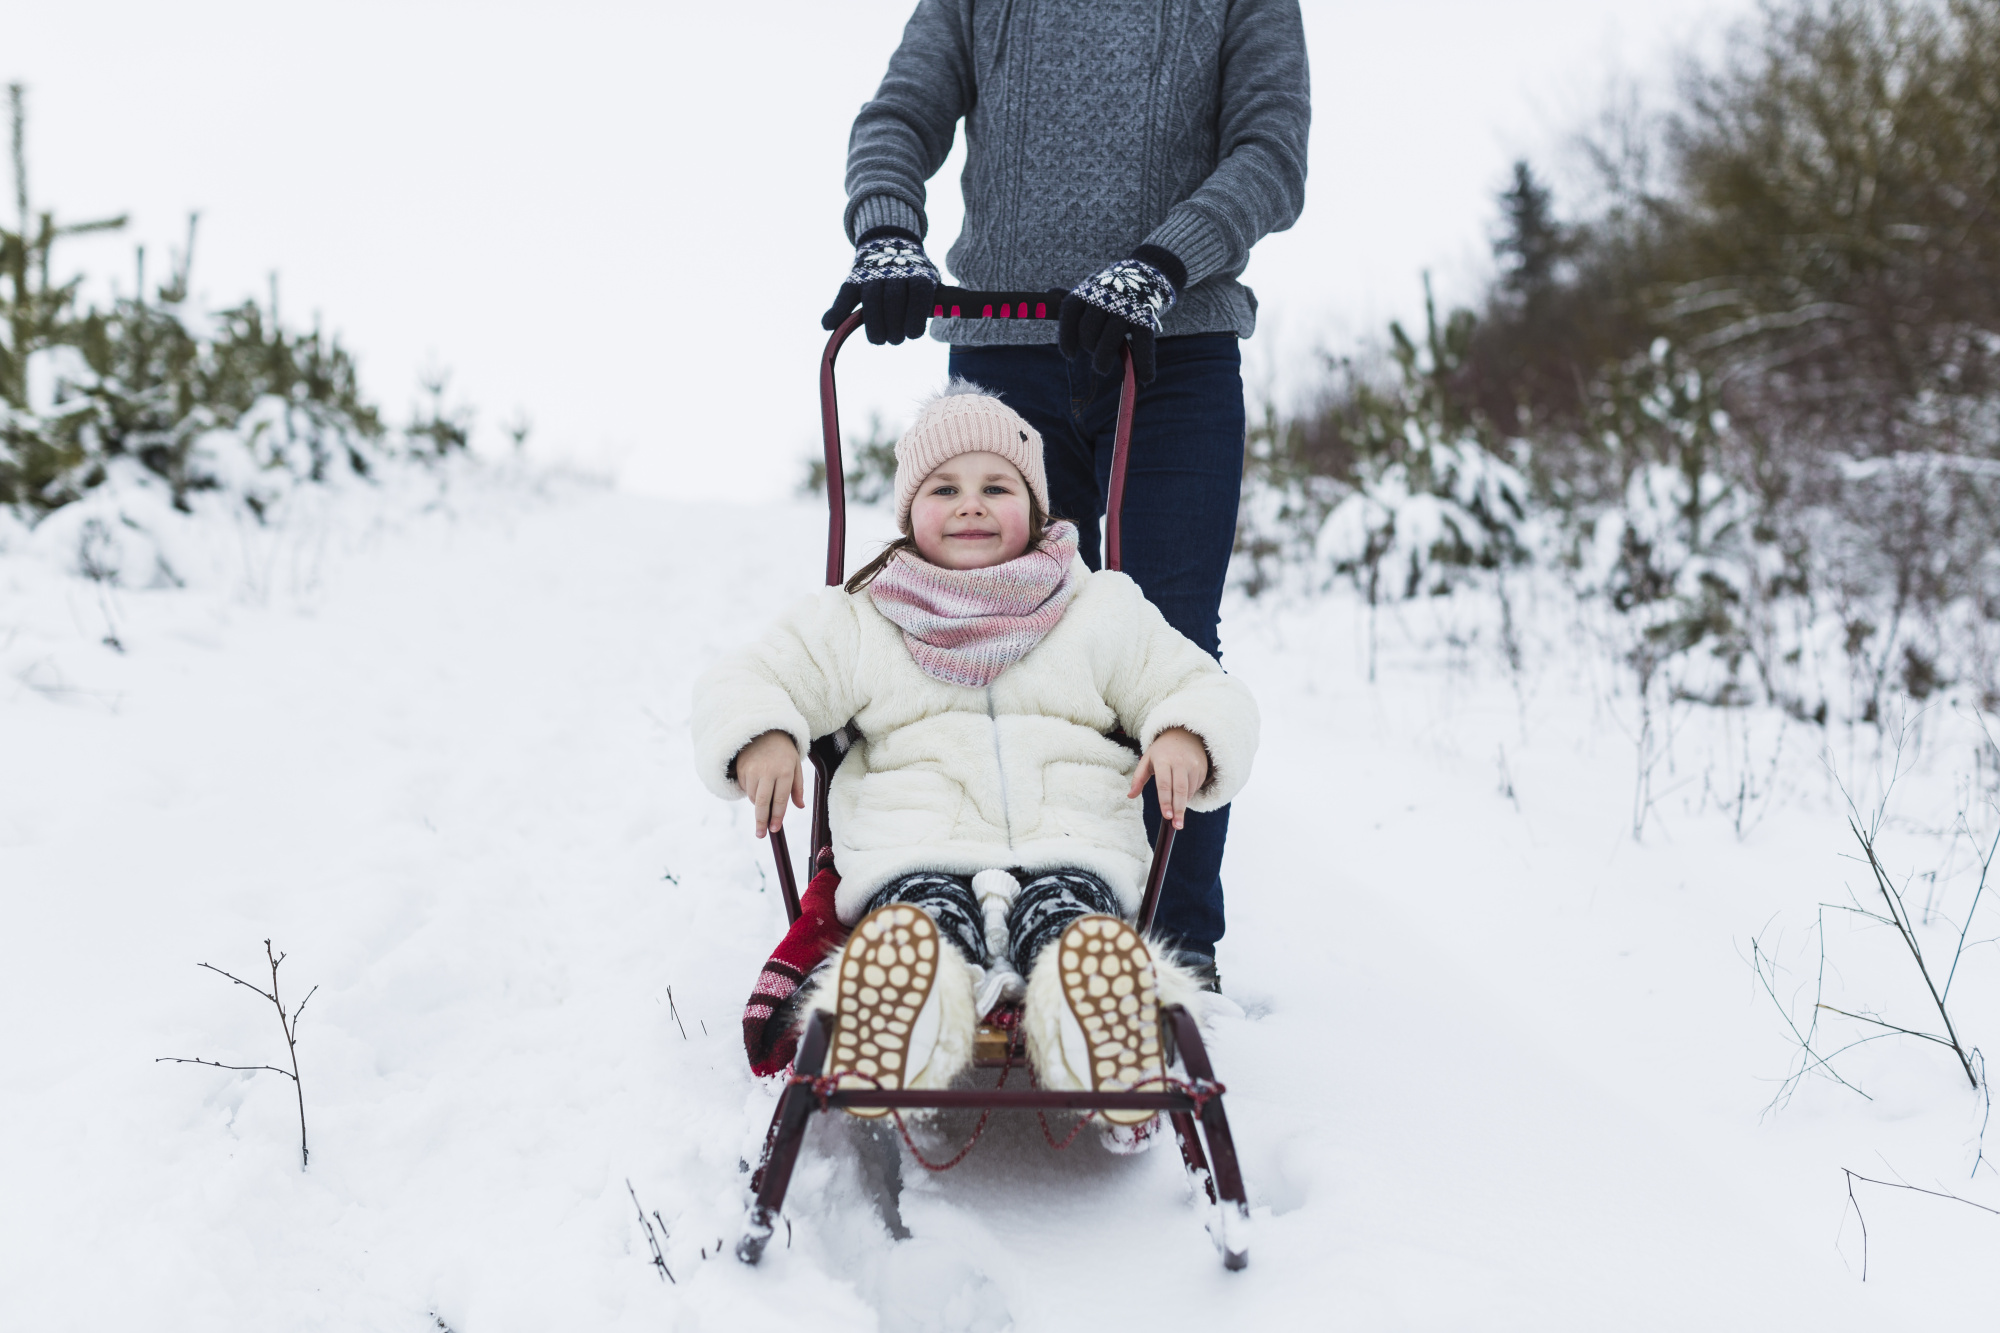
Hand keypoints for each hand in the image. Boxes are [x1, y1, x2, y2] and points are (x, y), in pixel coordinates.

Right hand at [734, 730, 803, 838]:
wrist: (764, 731)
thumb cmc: (784, 751)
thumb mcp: (795, 765)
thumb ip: (798, 787)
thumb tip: (800, 807)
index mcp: (785, 771)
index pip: (780, 800)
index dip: (777, 817)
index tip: (775, 829)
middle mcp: (767, 771)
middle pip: (762, 803)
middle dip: (761, 821)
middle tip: (761, 835)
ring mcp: (752, 770)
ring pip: (753, 798)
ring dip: (758, 804)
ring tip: (764, 796)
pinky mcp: (741, 769)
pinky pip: (745, 789)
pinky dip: (750, 792)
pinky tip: (756, 783)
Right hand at [821, 229, 939, 345]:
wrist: (889, 242)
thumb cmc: (914, 273)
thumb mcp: (931, 279)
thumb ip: (946, 297)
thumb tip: (974, 307)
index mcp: (917, 274)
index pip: (918, 296)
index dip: (915, 318)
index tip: (912, 334)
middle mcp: (894, 272)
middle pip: (893, 301)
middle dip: (894, 326)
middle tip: (895, 339)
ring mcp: (872, 276)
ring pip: (871, 302)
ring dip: (874, 325)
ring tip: (879, 338)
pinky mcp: (853, 279)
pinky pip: (843, 296)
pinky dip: (835, 311)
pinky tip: (828, 325)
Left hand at [1058, 251, 1179, 383]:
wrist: (1150, 271)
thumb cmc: (1114, 288)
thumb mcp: (1092, 288)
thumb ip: (1073, 297)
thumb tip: (1049, 294)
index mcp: (1087, 290)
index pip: (1069, 314)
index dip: (1066, 338)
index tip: (1070, 356)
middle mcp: (1104, 298)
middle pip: (1088, 331)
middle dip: (1088, 347)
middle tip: (1093, 355)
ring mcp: (1126, 308)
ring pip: (1109, 341)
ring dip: (1103, 361)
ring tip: (1101, 369)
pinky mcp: (1146, 318)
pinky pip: (1142, 345)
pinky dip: (1144, 364)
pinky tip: (1144, 379)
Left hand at [1128, 726, 1209, 829]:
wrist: (1184, 734)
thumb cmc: (1162, 750)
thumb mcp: (1147, 760)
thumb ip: (1138, 778)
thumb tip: (1130, 796)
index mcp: (1163, 760)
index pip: (1164, 784)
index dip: (1165, 801)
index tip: (1166, 816)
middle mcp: (1180, 762)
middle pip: (1180, 790)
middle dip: (1179, 810)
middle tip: (1177, 826)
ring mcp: (1193, 765)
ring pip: (1189, 791)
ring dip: (1183, 805)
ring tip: (1178, 817)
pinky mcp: (1202, 768)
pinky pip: (1196, 787)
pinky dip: (1189, 796)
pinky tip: (1183, 799)